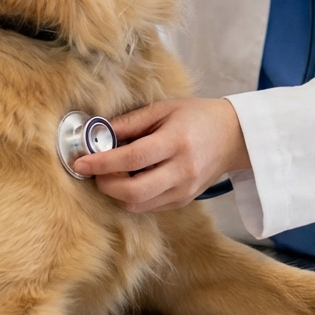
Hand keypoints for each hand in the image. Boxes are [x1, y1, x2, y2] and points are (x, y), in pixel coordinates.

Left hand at [72, 98, 250, 211]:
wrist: (233, 136)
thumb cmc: (197, 116)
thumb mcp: (164, 109)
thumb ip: (131, 122)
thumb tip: (99, 132)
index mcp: (176, 142)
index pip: (132, 158)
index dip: (103, 163)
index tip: (81, 162)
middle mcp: (181, 170)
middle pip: (134, 192)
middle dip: (106, 185)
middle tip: (93, 172)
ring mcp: (184, 190)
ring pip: (139, 204)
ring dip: (117, 193)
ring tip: (112, 173)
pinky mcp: (184, 201)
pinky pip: (149, 206)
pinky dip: (133, 197)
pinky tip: (131, 178)